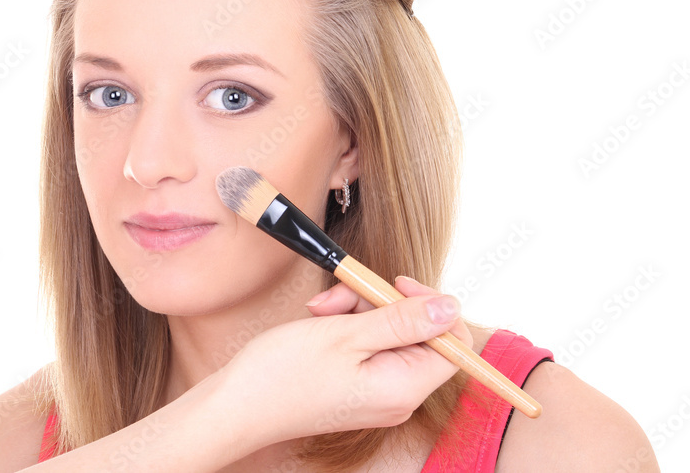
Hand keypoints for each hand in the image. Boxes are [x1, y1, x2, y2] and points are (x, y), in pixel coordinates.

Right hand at [215, 276, 470, 446]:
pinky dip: (345, 328)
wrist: (237, 406)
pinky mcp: (355, 388)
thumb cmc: (284, 374)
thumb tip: (449, 307)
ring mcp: (376, 394)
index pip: (452, 342)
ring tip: (321, 309)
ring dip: (356, 311)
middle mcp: (397, 396)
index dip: (429, 305)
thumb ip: (402, 320)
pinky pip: (367, 348)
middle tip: (342, 293)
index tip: (395, 283)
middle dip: (380, 304)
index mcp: (404, 387)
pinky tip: (318, 321)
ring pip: (387, 335)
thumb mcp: (346, 334)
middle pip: (416, 334)